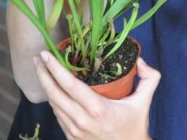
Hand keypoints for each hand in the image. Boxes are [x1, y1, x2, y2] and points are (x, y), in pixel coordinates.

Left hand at [34, 51, 157, 139]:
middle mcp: (82, 120)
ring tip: (42, 69)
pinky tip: (52, 89)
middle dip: (43, 74)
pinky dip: (53, 100)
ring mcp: (74, 131)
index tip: (45, 54)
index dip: (55, 68)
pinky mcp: (71, 137)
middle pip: (54, 94)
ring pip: (53, 105)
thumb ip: (149, 79)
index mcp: (98, 109)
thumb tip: (140, 61)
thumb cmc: (134, 126)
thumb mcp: (144, 102)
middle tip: (37, 57)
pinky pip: (58, 115)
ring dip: (45, 86)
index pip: (70, 85)